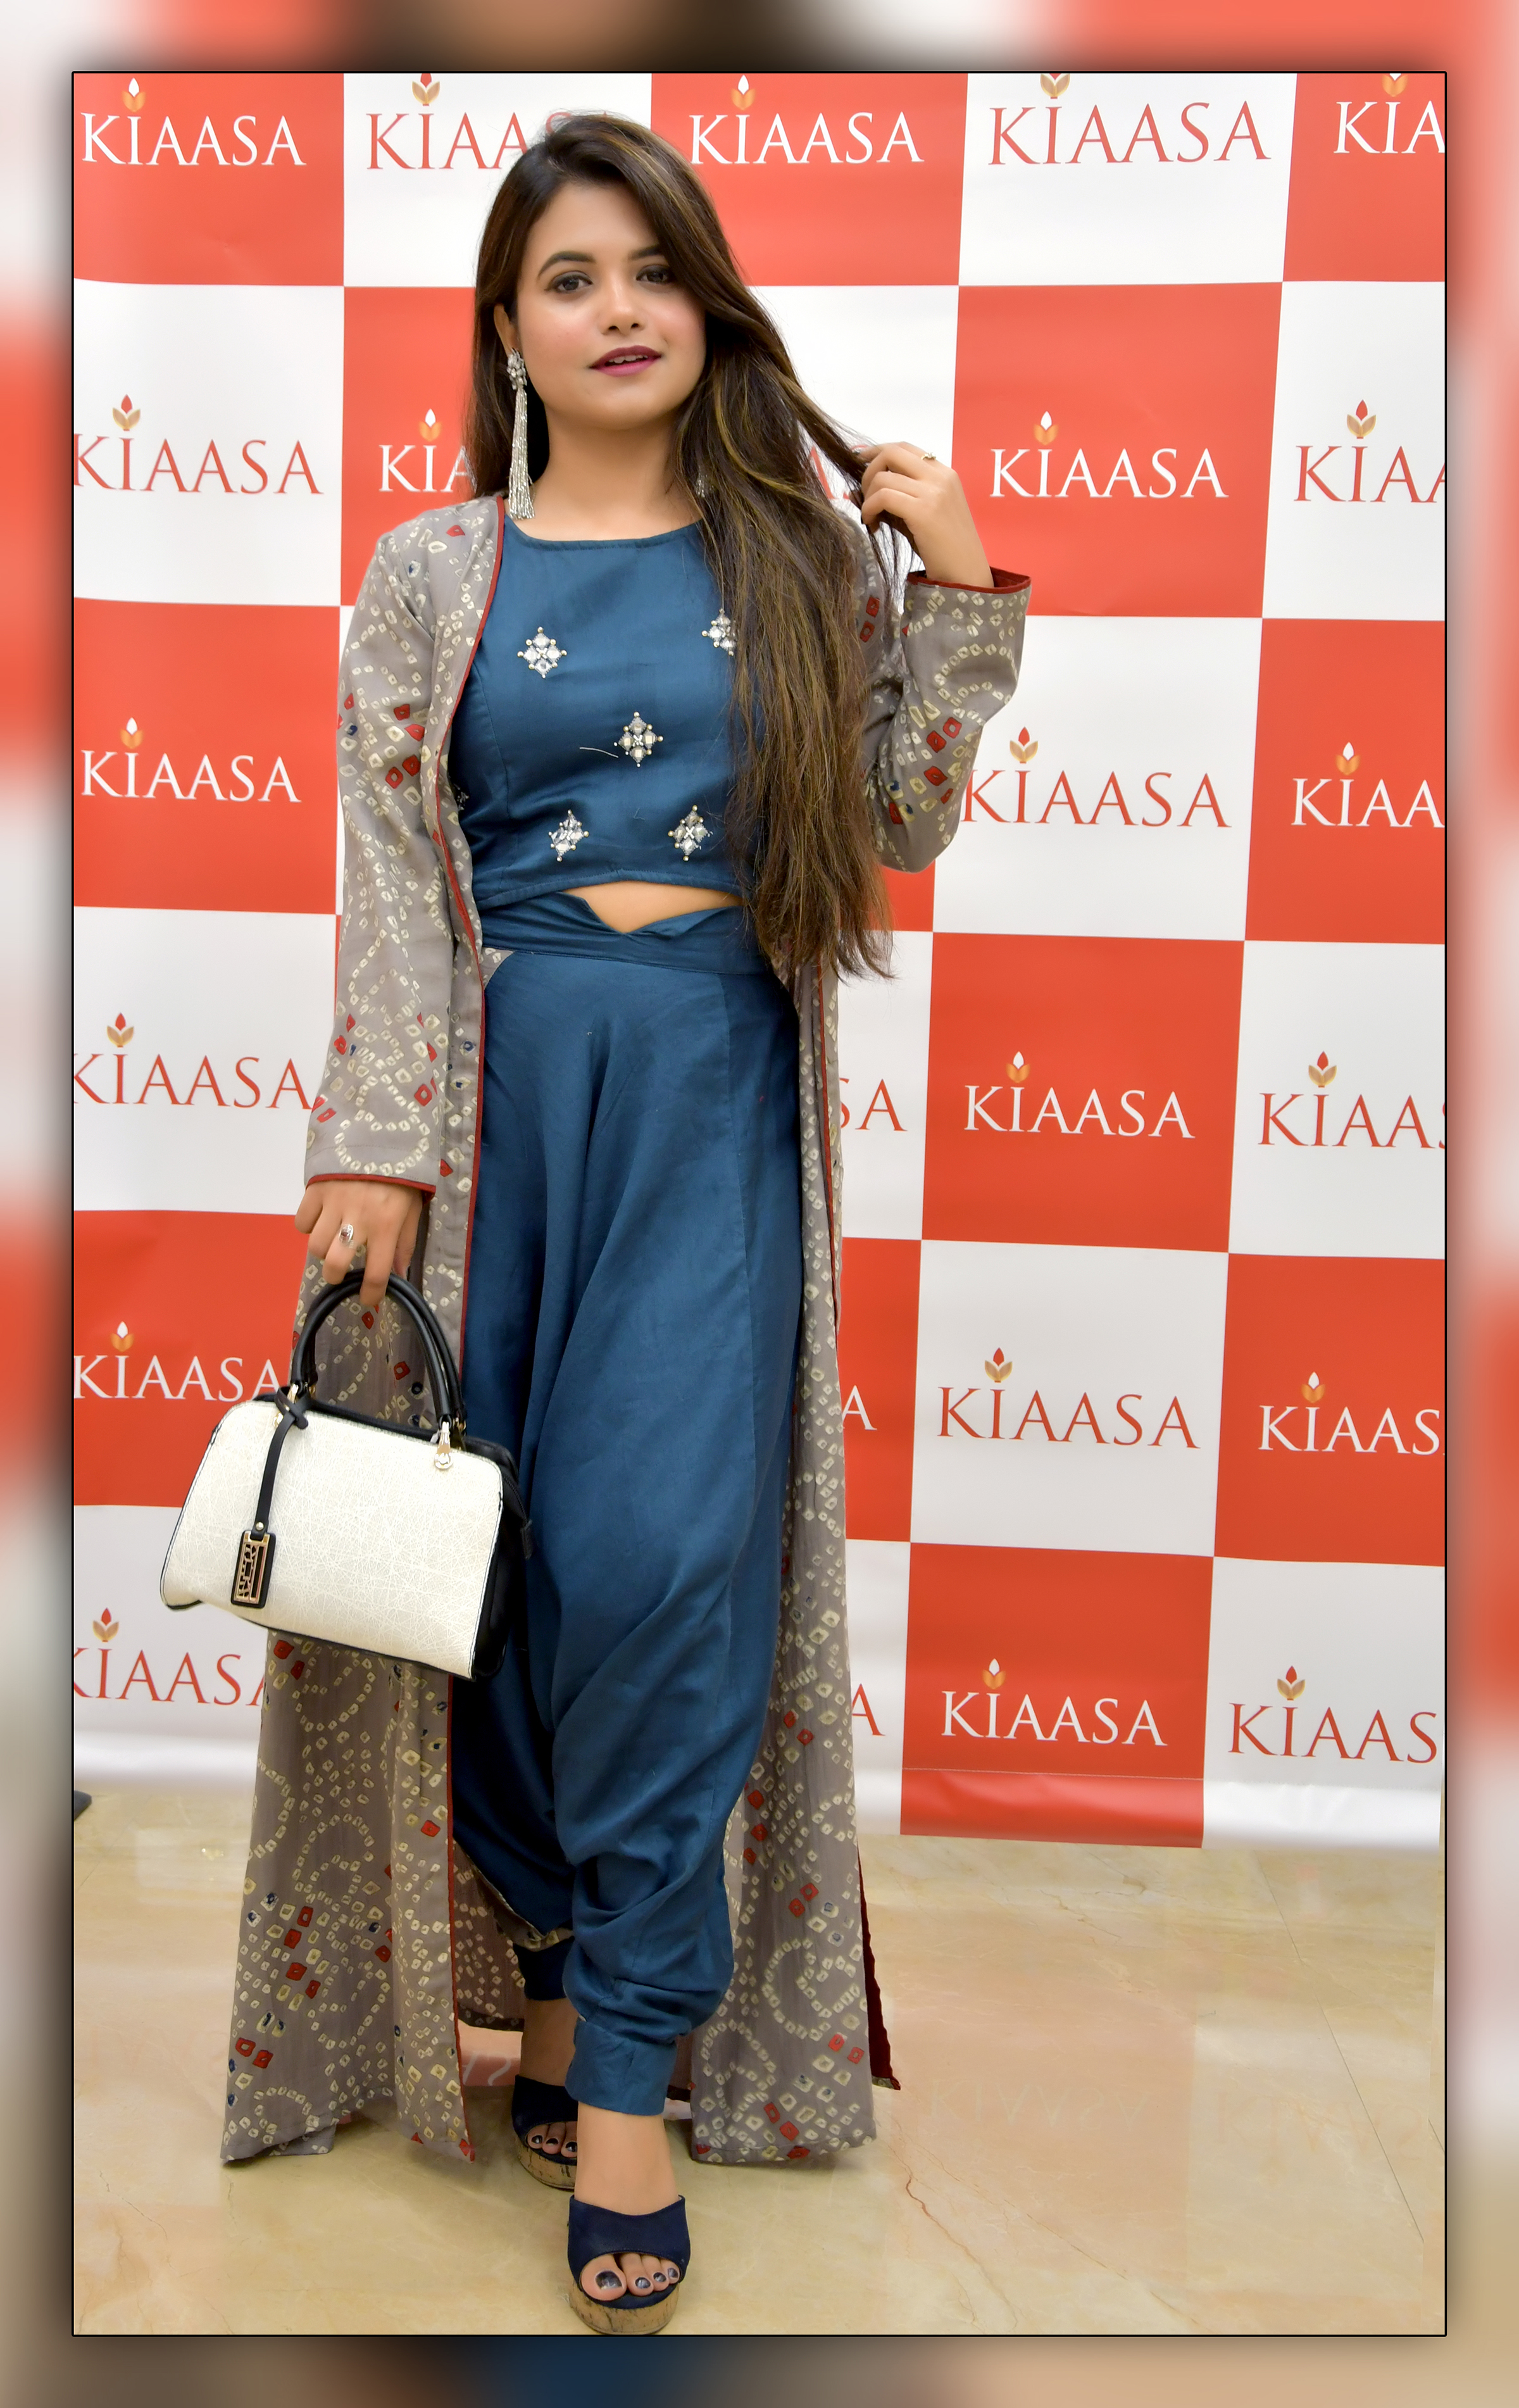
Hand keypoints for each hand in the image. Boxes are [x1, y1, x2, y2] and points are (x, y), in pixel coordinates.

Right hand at [294, 1179, 423, 1311]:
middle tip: (340, 1272)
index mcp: (387, 1225)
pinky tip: (320, 1218)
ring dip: (323, 1249)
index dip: (371, 1294)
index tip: (367, 1299)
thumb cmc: (402, 1174)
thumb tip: (399, 1274)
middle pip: (334, 1264)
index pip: (377, 1273)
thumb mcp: (413, 1207)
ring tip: (333, 1239)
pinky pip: (301, 1220)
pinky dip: (308, 1224)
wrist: (380, 1131)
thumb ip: (405, 1241)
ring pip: (314, 1245)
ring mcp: (333, 1204)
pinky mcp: (315, 1189)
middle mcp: (358, 1219)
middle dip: (335, 1276)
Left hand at [858, 443, 992, 590]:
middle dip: (868, 469)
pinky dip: (869, 508)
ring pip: (883, 476)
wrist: (966, 571)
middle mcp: (940, 477)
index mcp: (944, 473)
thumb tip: (857, 491)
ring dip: (867, 495)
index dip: (878, 450)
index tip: (861, 461)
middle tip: (863, 493)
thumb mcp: (924, 514)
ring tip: (870, 516)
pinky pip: (883, 497)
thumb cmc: (946, 548)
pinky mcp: (923, 511)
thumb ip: (898, 498)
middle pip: (892, 452)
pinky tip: (872, 524)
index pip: (905, 447)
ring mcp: (932, 492)